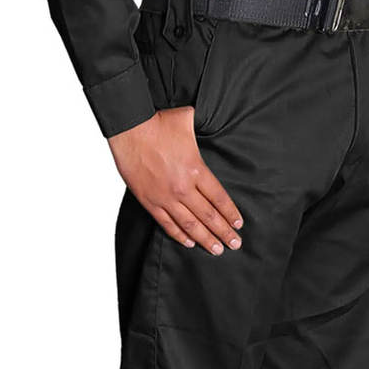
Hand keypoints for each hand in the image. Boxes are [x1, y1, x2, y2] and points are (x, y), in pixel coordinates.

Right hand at [107, 107, 242, 255]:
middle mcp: (183, 188)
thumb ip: (203, 127)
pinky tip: (189, 243)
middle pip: (208, 216)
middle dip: (223, 232)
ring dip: (205, 239)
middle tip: (235, 244)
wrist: (130, 129)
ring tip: (217, 249)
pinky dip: (179, 235)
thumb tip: (212, 119)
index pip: (219, 198)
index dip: (230, 213)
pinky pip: (167, 223)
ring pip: (190, 225)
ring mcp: (165, 197)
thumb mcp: (188, 121)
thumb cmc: (158, 123)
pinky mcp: (149, 201)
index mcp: (196, 170)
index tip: (238, 225)